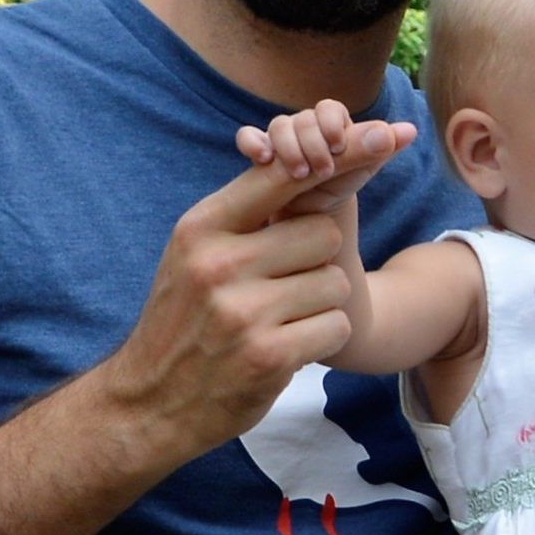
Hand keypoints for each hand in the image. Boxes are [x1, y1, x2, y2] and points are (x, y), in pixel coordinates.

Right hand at [92, 156, 367, 463]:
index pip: (281, 175)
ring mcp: (243, 311)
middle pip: (323, 232)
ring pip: (336, 282)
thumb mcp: (196, 255)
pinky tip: (287, 348)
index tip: (384, 133)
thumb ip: (246, 215)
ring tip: (279, 320)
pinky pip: (336, 326)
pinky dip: (322, 338)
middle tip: (283, 286)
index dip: (337, 155)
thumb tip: (312, 160)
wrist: (149, 401)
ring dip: (321, 303)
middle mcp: (219, 263)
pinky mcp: (268, 356)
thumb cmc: (185, 320)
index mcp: (201, 228)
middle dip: (317, 259)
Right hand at [235, 99, 417, 208]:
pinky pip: (248, 137)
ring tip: (300, 174)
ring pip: (278, 126)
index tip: (341, 147)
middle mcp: (305, 127)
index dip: (333, 124)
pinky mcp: (259, 156)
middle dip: (313, 143)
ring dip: (288, 146)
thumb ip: (383, 147)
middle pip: (303, 118)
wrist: (312, 219)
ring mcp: (280, 140)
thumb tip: (411, 129)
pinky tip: (262, 157)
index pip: (329, 108)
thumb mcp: (362, 169)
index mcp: (332, 124)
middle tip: (324, 170)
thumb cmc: (341, 187)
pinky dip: (252, 142)